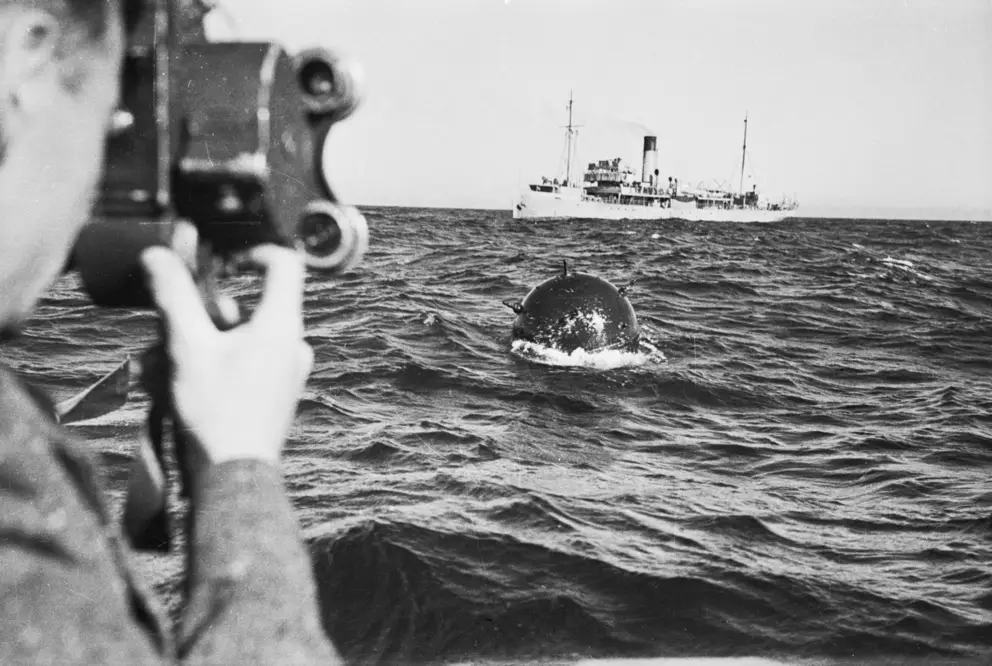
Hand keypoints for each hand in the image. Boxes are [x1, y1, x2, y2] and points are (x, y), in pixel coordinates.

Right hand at [139, 240, 313, 470]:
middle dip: (206, 312)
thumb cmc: (216, 413)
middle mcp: (294, 344)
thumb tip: (159, 256)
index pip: (284, 263)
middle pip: (252, 303)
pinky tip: (179, 385)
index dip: (252, 253)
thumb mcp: (187, 347)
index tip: (221, 263)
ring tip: (164, 367)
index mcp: (282, 326)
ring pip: (242, 335)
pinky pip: (246, 361)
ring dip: (201, 342)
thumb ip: (174, 296)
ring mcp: (289, 369)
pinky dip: (214, 364)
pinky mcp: (278, 390)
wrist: (233, 475)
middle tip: (174, 331)